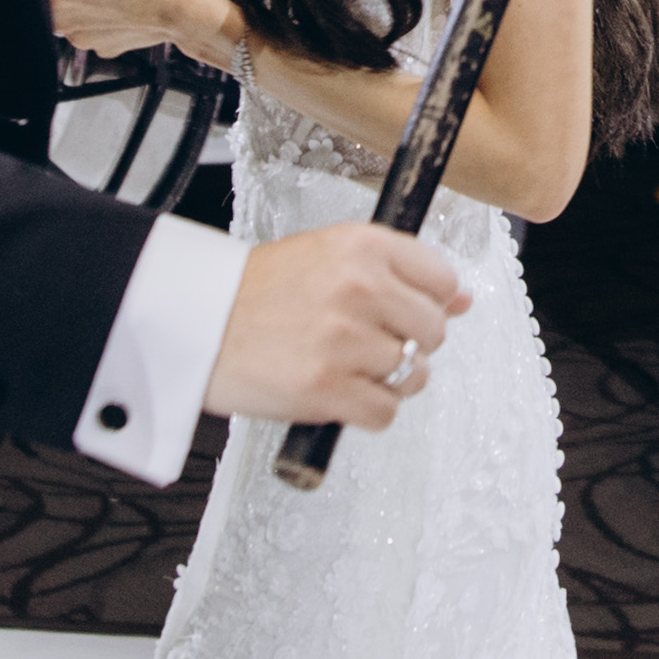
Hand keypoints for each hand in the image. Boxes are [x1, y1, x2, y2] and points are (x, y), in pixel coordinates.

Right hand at [205, 222, 472, 432]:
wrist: (195, 324)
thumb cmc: (256, 292)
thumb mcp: (330, 258)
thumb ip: (399, 274)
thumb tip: (463, 299)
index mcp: (363, 246)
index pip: (442, 280)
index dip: (426, 302)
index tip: (401, 311)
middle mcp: (360, 288)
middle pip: (434, 331)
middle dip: (407, 343)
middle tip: (365, 342)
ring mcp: (345, 340)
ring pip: (413, 374)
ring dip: (387, 380)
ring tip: (346, 367)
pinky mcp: (327, 388)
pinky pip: (385, 412)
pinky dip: (366, 411)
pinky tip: (338, 392)